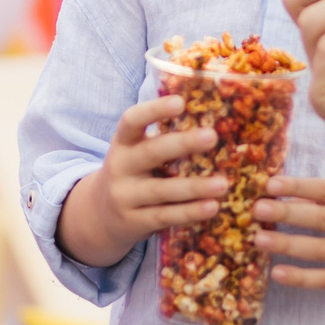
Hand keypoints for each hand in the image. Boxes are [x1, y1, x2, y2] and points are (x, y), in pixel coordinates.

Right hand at [54, 95, 230, 269]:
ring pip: (162, 190)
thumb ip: (163, 139)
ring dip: (194, 187)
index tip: (180, 102)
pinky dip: (189, 212)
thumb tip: (213, 118)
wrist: (101, 215)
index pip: (132, 121)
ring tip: (223, 184)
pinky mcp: (134, 222)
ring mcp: (125, 196)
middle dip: (182, 144)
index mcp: (123, 142)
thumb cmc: (134, 173)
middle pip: (151, 153)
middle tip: (212, 136)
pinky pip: (165, 216)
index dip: (154, 110)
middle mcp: (120, 167)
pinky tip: (212, 207)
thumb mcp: (136, 152)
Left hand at [255, 177, 324, 293]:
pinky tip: (279, 273)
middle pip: (324, 220)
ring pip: (323, 251)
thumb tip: (293, 194)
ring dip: (288, 245)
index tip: (270, 184)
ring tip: (259, 240)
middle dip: (287, 214)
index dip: (299, 187)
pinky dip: (304, 278)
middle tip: (255, 210)